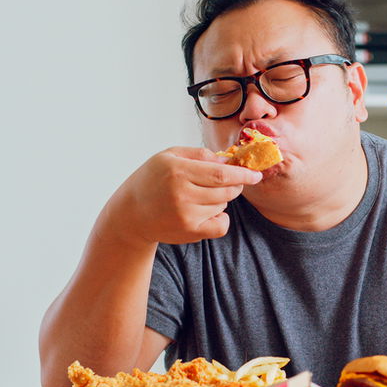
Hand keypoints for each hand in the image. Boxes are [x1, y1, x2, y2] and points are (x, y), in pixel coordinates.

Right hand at [100, 147, 262, 245]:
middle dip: (236, 185)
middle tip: (230, 182)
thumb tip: (228, 160)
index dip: (243, 174)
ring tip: (201, 196)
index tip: (255, 174)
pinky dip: (222, 218)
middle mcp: (182, 194)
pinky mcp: (190, 232)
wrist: (131, 214)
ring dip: (221, 199)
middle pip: (227, 190)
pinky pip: (222, 225)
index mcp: (178, 170)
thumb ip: (199, 154)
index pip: (222, 173)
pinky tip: (210, 212)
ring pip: (224, 205)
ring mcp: (187, 215)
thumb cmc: (152, 180)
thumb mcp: (169, 156)